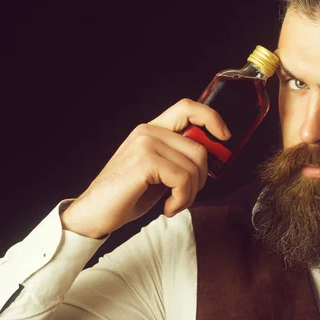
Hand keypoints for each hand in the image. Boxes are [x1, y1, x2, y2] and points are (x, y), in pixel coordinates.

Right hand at [60, 98, 230, 238]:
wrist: (94, 213)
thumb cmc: (127, 194)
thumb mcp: (158, 171)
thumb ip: (179, 157)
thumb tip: (212, 155)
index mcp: (152, 129)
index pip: (188, 107)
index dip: (211, 118)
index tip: (225, 136)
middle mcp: (148, 131)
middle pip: (199, 147)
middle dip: (202, 177)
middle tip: (186, 195)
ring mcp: (145, 143)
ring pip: (194, 165)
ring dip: (190, 193)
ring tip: (174, 203)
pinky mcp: (145, 161)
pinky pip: (183, 179)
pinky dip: (181, 200)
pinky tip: (168, 208)